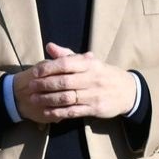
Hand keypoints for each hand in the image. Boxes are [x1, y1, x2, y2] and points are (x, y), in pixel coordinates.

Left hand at [14, 43, 135, 122]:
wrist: (128, 91)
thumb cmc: (102, 74)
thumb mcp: (89, 62)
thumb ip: (68, 55)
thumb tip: (49, 46)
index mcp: (89, 64)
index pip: (66, 64)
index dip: (49, 68)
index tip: (35, 72)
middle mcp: (92, 78)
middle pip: (64, 82)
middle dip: (45, 84)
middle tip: (30, 86)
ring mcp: (94, 95)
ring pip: (67, 98)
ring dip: (48, 99)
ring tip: (34, 99)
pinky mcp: (95, 109)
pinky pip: (74, 111)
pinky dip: (59, 112)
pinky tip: (47, 111)